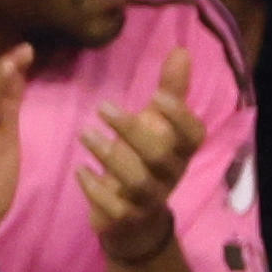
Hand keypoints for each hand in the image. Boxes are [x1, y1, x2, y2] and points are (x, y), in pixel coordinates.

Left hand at [73, 93, 193, 265]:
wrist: (137, 220)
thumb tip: (180, 50)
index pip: (192, 135)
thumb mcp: (158, 125)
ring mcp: (150, 199)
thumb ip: (170, 90)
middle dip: (132, 131)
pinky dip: (96, 189)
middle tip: (102, 108)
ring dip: (110, 157)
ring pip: (137, 181)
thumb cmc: (147, 160)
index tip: (157, 96)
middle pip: (159, 155)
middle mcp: (170, 174)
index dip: (179, 117)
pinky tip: (80, 171)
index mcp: (181, 151)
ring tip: (84, 135)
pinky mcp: (127, 217)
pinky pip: (115, 207)